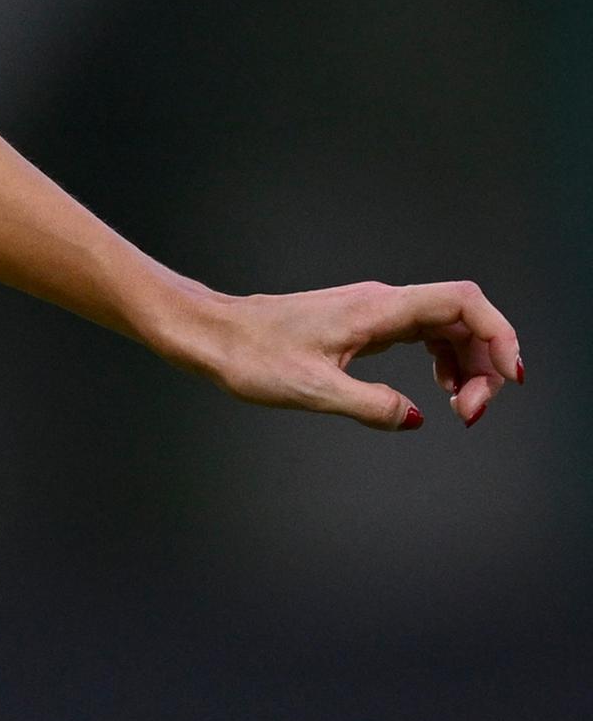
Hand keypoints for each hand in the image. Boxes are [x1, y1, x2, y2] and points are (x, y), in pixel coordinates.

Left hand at [168, 279, 524, 429]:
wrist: (213, 333)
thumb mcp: (313, 390)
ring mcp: (374, 311)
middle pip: (464, 318)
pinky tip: (438, 389)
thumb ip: (371, 405)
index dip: (499, 335)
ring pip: (445, 328)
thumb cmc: (251, 355)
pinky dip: (441, 361)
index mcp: (378, 309)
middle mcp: (382, 302)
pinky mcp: (363, 324)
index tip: (507, 378)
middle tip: (471, 414)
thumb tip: (416, 417)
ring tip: (460, 407)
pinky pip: (421, 335)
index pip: (464, 302)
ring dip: (465, 366)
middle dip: (484, 363)